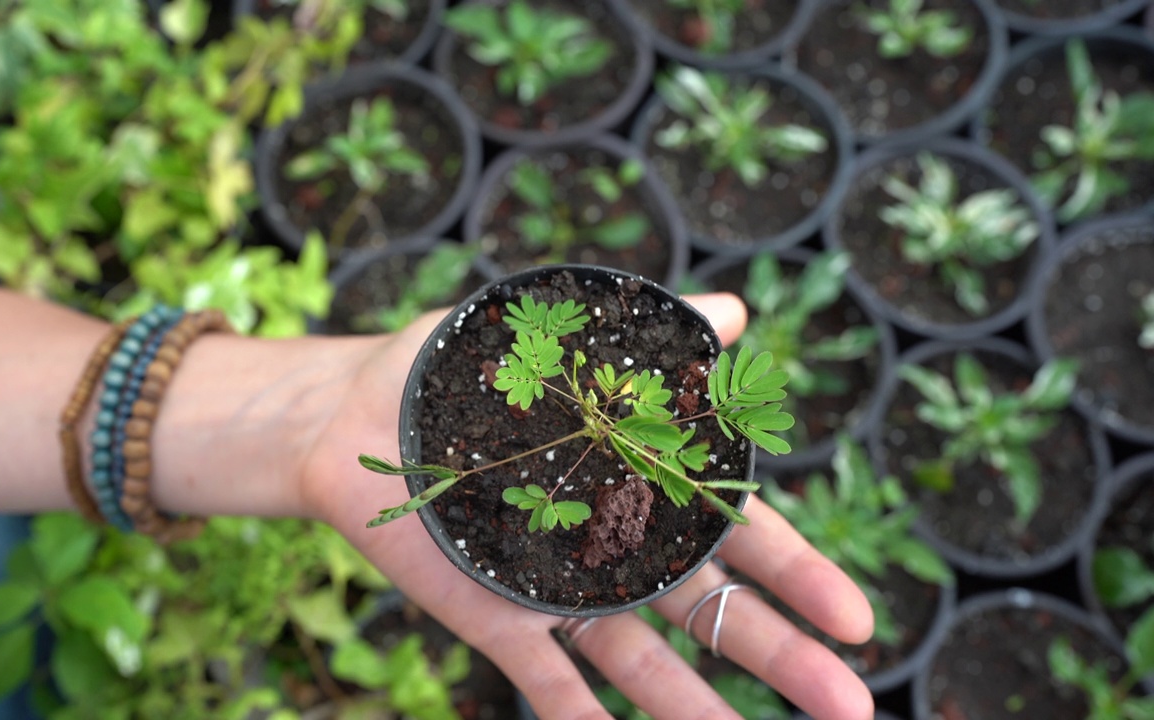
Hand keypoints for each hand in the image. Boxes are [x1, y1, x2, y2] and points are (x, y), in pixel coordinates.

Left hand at [301, 293, 874, 719]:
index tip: (858, 623)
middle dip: (782, 656)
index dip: (801, 579)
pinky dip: (574, 713)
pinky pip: (542, 678)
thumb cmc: (477, 372)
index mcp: (645, 487)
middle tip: (851, 707)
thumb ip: (651, 342)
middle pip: (713, 612)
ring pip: (642, 660)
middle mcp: (617, 550)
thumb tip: (735, 310)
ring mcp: (562, 591)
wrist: (370, 411)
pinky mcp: (499, 617)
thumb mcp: (569, 345)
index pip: (742, 539)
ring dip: (693, 707)